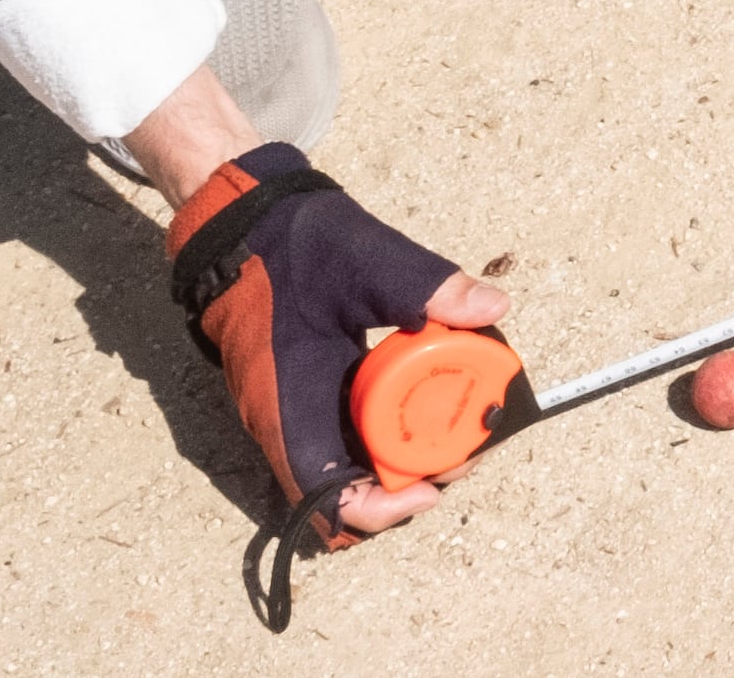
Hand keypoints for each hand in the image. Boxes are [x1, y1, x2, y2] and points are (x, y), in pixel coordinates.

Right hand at [156, 132, 515, 545]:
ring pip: (351, 467)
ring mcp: (296, 413)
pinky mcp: (308, 396)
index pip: (327, 500)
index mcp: (289, 410)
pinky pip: (350, 434)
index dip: (382, 510)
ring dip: (403, 456)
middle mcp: (287, 426)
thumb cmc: (291, 245)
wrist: (240, 223)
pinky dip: (390, 427)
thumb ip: (428, 286)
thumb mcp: (367, 260)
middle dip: (409, 483)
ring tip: (457, 421)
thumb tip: (493, 307)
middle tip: (465, 448)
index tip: (434, 488)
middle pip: (349, 493)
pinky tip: (428, 392)